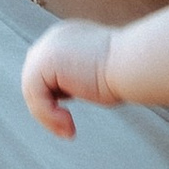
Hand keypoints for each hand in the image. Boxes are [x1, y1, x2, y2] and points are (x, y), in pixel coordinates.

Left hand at [23, 20, 120, 138]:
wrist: (135, 63)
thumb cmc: (129, 72)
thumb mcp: (100, 74)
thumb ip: (81, 78)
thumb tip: (69, 94)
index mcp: (68, 37)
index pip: (48, 72)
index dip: (55, 98)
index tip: (70, 121)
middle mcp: (53, 38)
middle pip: (35, 80)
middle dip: (46, 108)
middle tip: (67, 131)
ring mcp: (46, 47)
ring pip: (33, 91)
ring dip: (48, 117)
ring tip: (68, 130)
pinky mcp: (43, 62)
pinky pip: (36, 97)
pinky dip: (49, 116)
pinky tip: (68, 124)